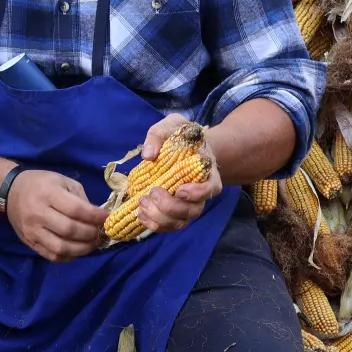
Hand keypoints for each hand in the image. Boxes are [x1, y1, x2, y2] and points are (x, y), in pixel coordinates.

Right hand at [6, 169, 108, 261]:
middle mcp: (38, 213)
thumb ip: (80, 198)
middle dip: (90, 234)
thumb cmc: (41, 184)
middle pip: (69, 230)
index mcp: (48, 193)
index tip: (106, 218)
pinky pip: (52, 255)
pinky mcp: (30, 242)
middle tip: (100, 233)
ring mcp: (32, 230)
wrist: (11, 192)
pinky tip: (77, 250)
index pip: (76, 209)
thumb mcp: (62, 181)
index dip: (94, 217)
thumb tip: (97, 217)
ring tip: (92, 244)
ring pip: (61, 247)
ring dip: (82, 249)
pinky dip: (69, 257)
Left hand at [136, 115, 222, 232]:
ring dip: (159, 218)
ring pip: (179, 222)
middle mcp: (201, 194)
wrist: (183, 148)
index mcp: (207, 172)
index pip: (211, 189)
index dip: (197, 193)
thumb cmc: (179, 136)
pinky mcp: (174, 213)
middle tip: (152, 192)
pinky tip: (140, 213)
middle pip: (192, 211)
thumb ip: (158, 135)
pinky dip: (153, 224)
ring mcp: (188, 206)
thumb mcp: (170, 126)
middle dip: (169, 206)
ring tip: (142, 203)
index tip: (179, 190)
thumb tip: (148, 155)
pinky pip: (167, 226)